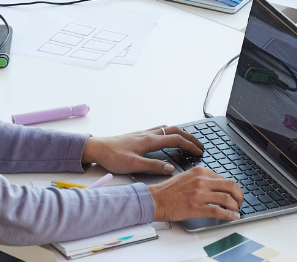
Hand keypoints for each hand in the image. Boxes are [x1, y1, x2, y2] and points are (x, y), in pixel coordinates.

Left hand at [81, 126, 204, 175]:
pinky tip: (168, 138)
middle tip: (200, 144)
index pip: (175, 140)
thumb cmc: (112, 157)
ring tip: (188, 141)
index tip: (199, 151)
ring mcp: (143, 133)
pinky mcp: (138, 136)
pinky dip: (170, 133)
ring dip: (180, 133)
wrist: (97, 148)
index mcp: (149, 141)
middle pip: (174, 131)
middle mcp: (148, 134)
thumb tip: (171, 168)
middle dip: (189, 137)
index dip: (189, 145)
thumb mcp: (134, 165)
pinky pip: (159, 130)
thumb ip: (153, 166)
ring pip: (167, 129)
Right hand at [148, 166, 243, 223]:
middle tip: (240, 201)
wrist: (156, 199)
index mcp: (200, 171)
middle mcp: (202, 180)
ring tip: (236, 211)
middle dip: (239, 195)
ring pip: (227, 199)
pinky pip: (219, 211)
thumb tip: (219, 186)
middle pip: (230, 185)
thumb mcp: (188, 176)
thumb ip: (203, 179)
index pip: (224, 178)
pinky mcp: (197, 207)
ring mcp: (200, 194)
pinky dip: (229, 215)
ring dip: (235, 206)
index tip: (234, 194)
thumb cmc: (170, 190)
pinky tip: (233, 217)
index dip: (232, 188)